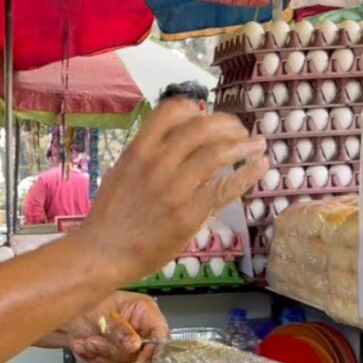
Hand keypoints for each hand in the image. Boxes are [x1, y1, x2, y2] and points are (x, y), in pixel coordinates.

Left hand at [63, 292, 168, 362]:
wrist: (66, 320)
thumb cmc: (84, 307)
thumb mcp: (101, 314)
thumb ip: (119, 330)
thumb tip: (135, 345)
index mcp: (144, 311)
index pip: (161, 334)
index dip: (153, 348)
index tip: (138, 358)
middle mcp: (142, 330)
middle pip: (141, 354)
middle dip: (113, 350)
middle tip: (94, 341)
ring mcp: (132, 347)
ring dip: (101, 354)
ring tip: (87, 341)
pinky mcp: (120, 360)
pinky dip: (96, 360)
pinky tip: (87, 347)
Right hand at [75, 99, 267, 282]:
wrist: (103, 252)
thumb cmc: (111, 216)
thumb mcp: (122, 172)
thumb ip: (147, 154)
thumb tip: (175, 141)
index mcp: (139, 150)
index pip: (172, 111)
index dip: (196, 110)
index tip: (207, 118)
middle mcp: (157, 163)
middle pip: (202, 127)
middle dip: (228, 124)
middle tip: (241, 131)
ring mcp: (174, 189)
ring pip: (218, 153)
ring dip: (244, 145)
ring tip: (257, 146)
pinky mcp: (188, 214)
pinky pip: (225, 187)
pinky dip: (247, 174)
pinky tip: (259, 167)